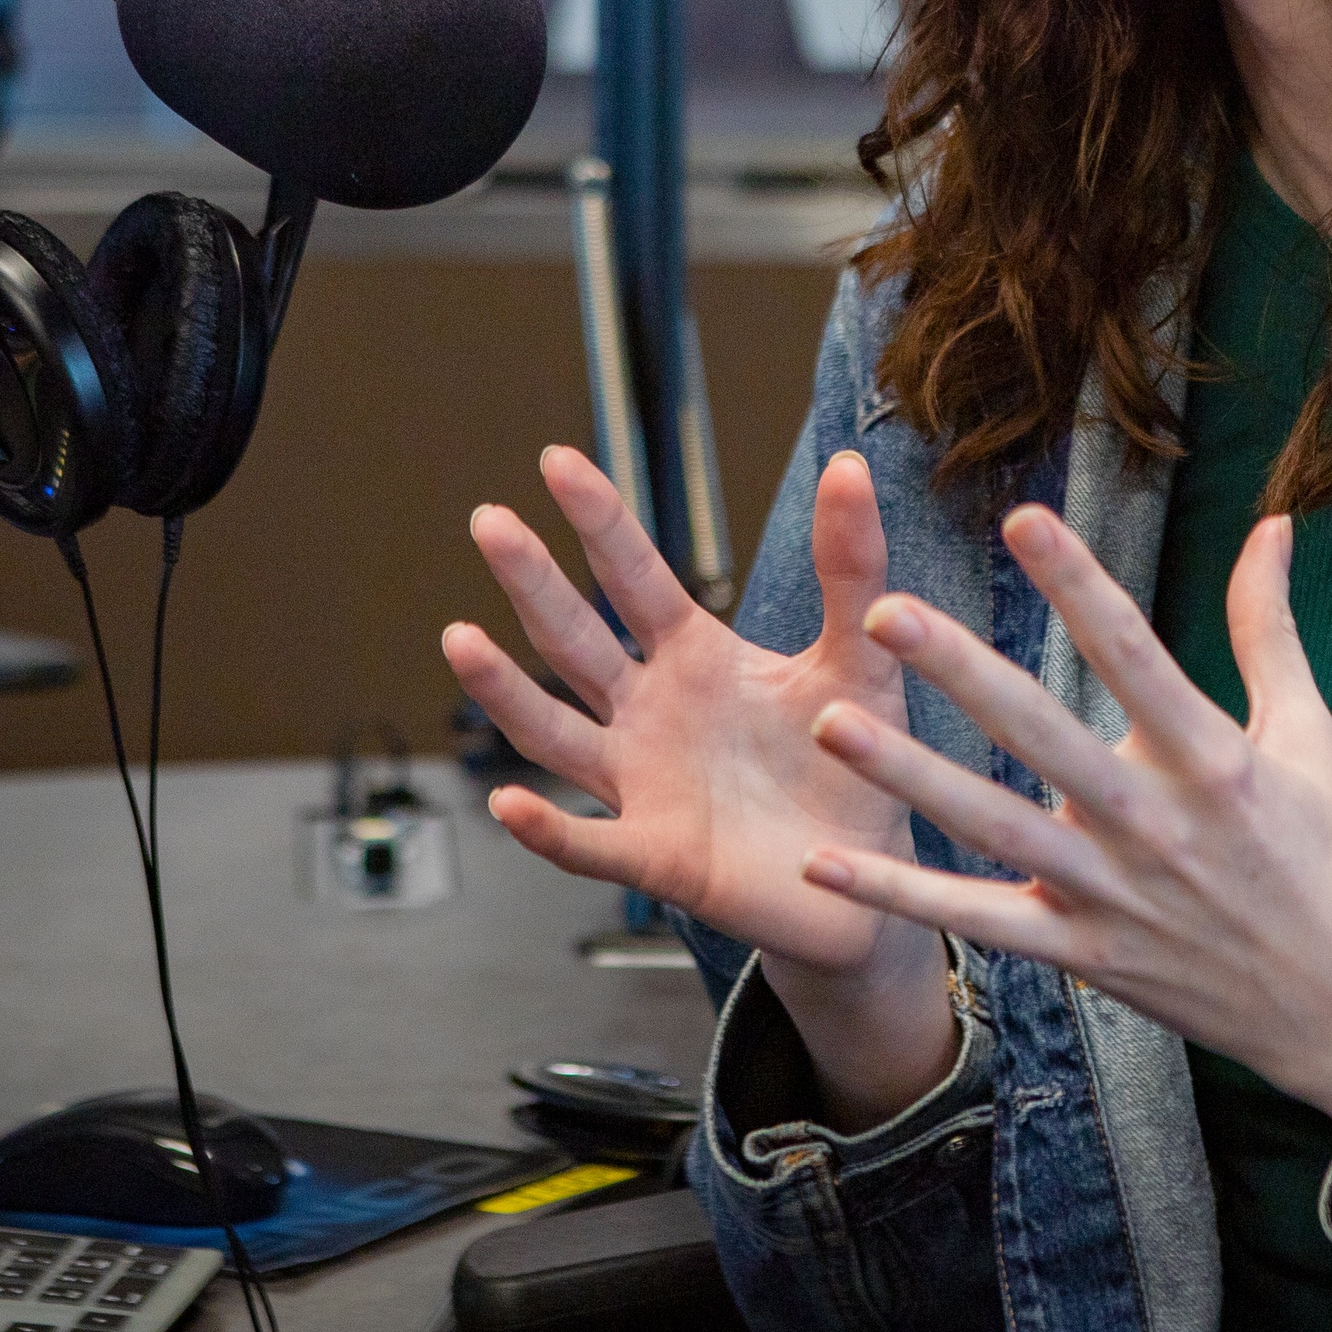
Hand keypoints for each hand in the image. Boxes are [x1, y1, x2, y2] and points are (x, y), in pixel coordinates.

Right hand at [445, 448, 955, 1120]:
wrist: (870, 874)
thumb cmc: (853, 759)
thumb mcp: (859, 656)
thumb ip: (852, 567)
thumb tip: (851, 463)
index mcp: (695, 657)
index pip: (636, 577)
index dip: (600, 520)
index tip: (558, 457)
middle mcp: (651, 714)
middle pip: (577, 641)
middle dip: (533, 582)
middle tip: (489, 519)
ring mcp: (643, 786)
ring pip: (556, 735)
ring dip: (507, 693)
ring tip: (461, 639)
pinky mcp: (658, 857)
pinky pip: (591, 844)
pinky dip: (548, 829)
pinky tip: (510, 805)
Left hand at [796, 504, 1331, 1189]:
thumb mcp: (1310, 736)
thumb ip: (1268, 628)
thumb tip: (1269, 526)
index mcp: (1213, 760)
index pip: (1133, 652)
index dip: (1076, 582)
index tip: (1022, 519)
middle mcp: (1154, 823)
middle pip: (1041, 734)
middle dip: (961, 671)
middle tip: (887, 613)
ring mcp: (1113, 895)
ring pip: (992, 826)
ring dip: (908, 777)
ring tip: (833, 726)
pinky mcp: (1085, 955)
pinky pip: (979, 922)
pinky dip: (901, 898)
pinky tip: (827, 864)